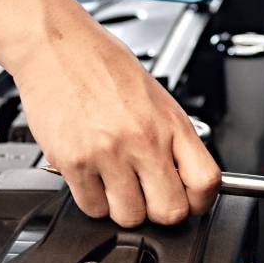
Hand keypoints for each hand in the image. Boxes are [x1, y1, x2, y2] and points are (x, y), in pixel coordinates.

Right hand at [10, 1, 219, 226]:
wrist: (57, 46)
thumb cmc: (103, 64)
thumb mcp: (155, 97)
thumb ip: (171, 139)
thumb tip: (183, 179)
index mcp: (170, 122)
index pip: (206, 182)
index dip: (200, 202)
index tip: (191, 202)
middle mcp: (143, 140)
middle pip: (169, 211)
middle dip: (160, 211)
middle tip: (148, 195)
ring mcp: (108, 154)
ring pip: (129, 216)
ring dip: (123, 207)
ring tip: (115, 182)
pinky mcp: (74, 162)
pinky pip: (92, 207)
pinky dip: (93, 200)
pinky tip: (92, 175)